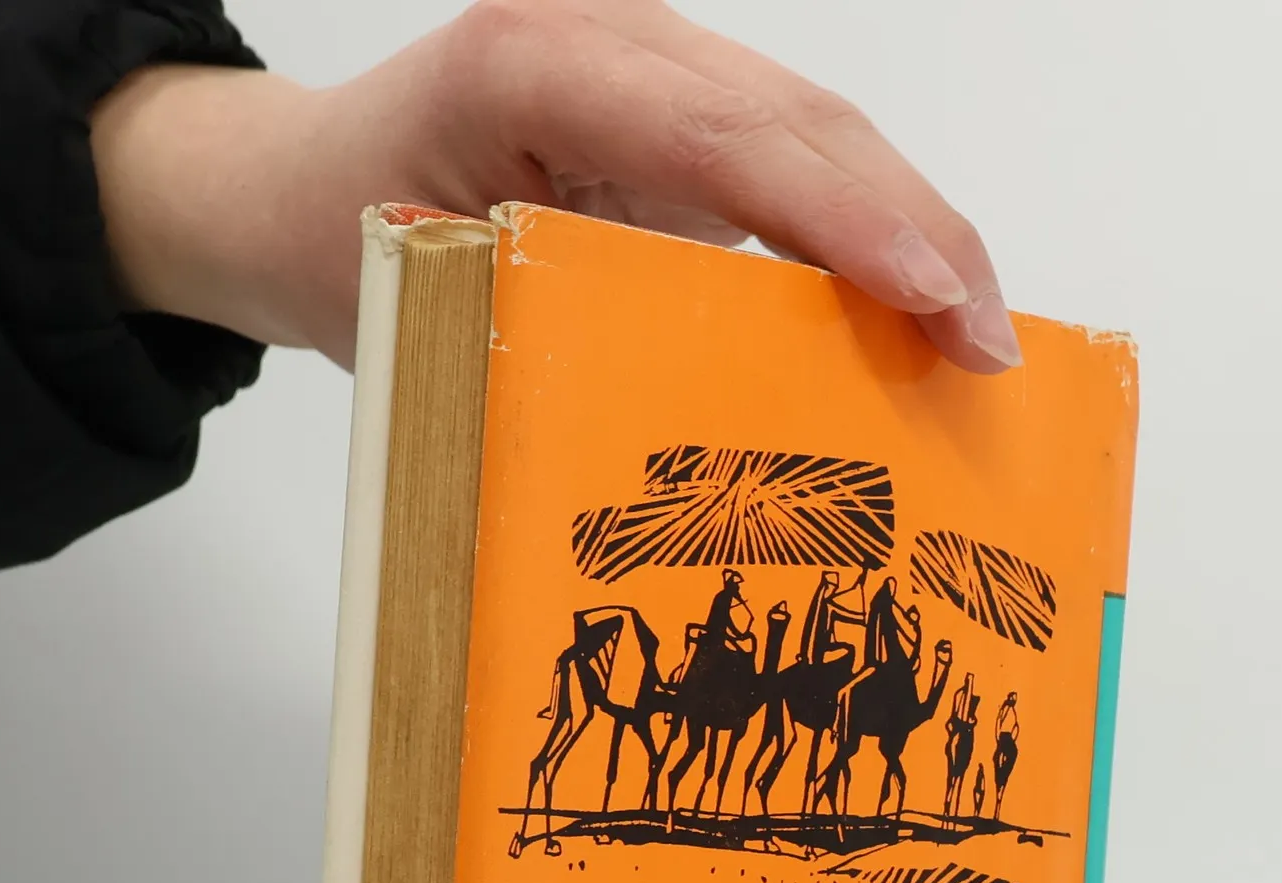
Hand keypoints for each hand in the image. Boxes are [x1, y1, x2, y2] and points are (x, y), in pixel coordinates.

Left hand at [90, 0, 1018, 374]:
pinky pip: (788, 152)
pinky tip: (916, 297)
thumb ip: (550, 334)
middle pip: (796, 117)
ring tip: (977, 333)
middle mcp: (603, 36)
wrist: (292, 185)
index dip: (838, 211)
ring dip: (907, 226)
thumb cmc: (338, 246)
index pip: (718, 130)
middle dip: (911, 225)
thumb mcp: (421, 301)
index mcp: (527, 64)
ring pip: (811, 128)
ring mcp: (644, 56)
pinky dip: (860, 225)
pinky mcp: (670, 99)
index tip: (926, 292)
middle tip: (989, 344)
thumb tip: (703, 442)